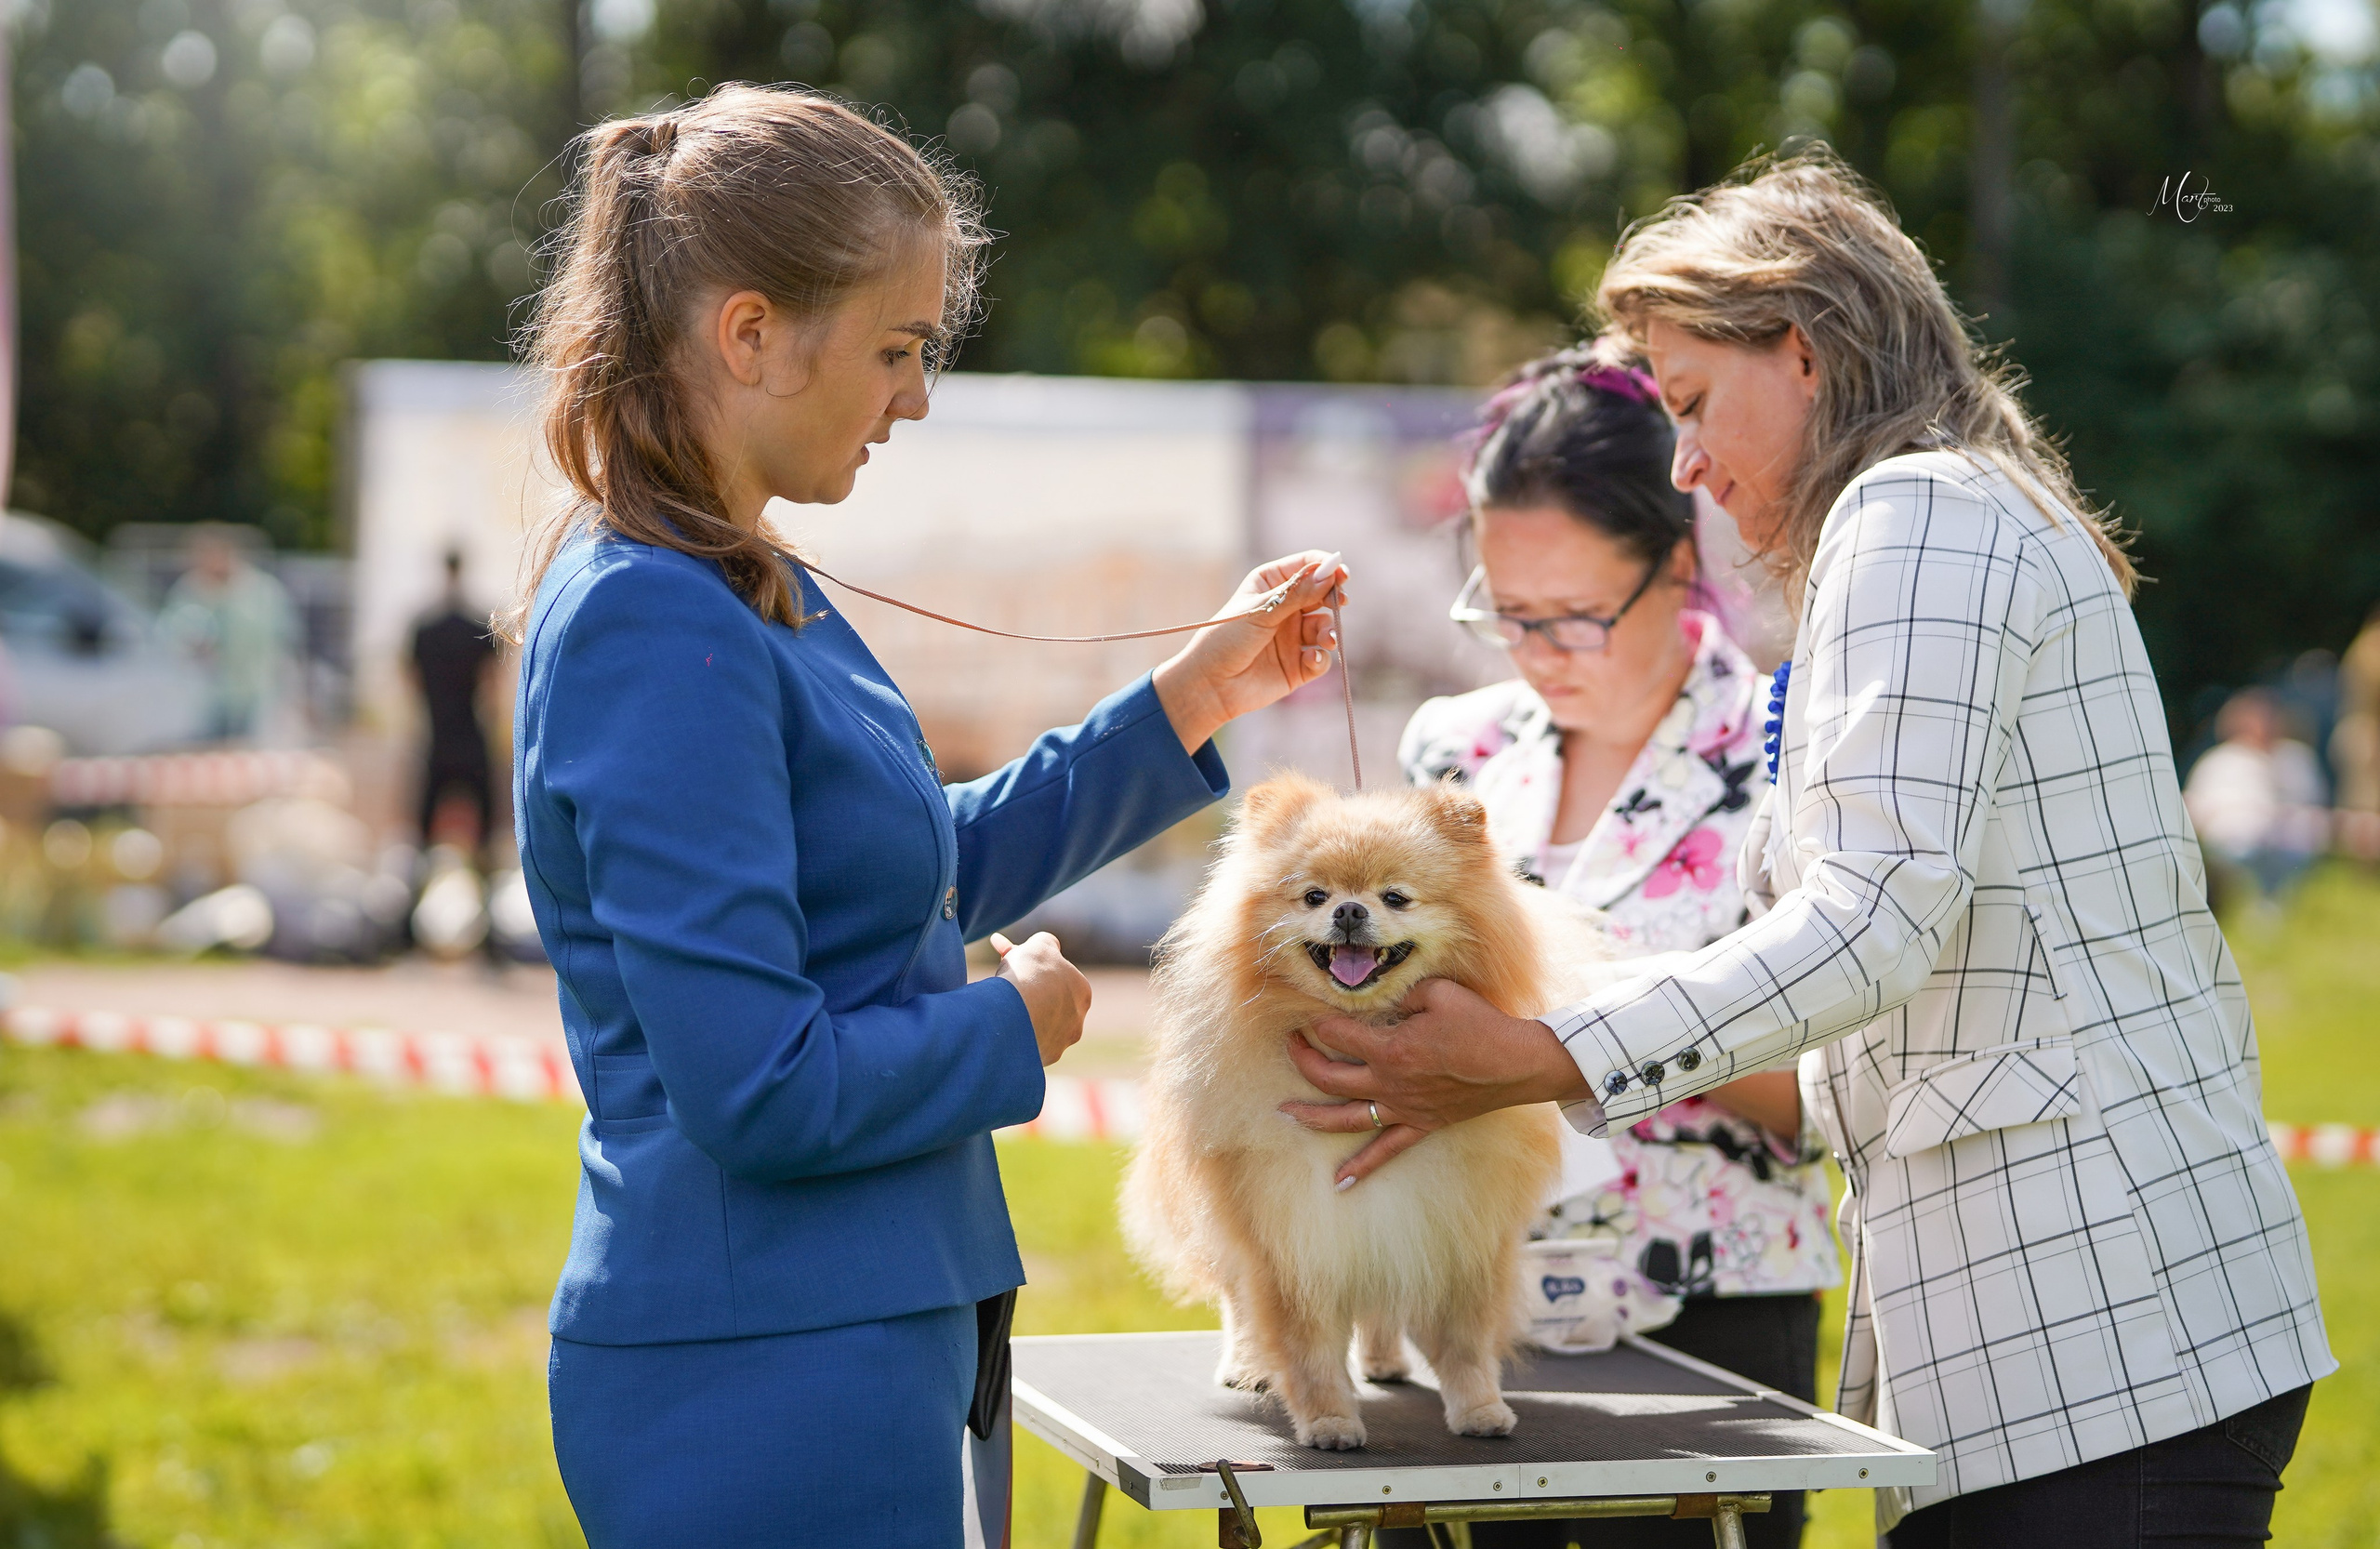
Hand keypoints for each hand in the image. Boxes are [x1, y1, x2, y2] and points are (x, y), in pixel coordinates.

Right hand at [990, 931, 1091, 1066]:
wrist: (1014, 1013)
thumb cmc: (1029, 975)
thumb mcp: (1038, 945)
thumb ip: (1046, 942)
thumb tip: (1048, 944)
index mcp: (1082, 992)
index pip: (1059, 981)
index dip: (1037, 974)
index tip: (1019, 971)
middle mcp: (1077, 1021)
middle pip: (1051, 1007)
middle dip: (1033, 999)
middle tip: (1008, 992)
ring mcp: (1061, 1044)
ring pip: (1040, 1029)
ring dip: (1024, 1021)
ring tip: (1002, 1013)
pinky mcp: (1042, 1061)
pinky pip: (1028, 1048)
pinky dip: (1016, 1040)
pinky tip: (1002, 1032)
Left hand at [1151, 552, 1348, 753]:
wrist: (1209, 685)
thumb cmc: (1226, 639)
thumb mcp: (1261, 611)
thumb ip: (1297, 593)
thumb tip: (1329, 571)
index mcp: (1272, 584)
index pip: (1307, 566)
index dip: (1326, 567)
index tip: (1341, 574)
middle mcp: (1286, 608)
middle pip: (1322, 594)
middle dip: (1334, 597)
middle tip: (1340, 601)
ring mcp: (1293, 637)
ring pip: (1325, 627)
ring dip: (1329, 631)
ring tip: (1325, 638)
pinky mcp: (1298, 665)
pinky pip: (1321, 658)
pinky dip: (1320, 658)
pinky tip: (1309, 658)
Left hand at [1279, 978, 1589, 1187]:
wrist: (1517, 1063)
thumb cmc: (1481, 1025)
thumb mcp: (1439, 992)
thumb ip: (1403, 994)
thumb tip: (1383, 997)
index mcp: (1390, 1049)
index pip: (1337, 1034)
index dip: (1318, 1022)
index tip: (1310, 1013)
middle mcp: (1389, 1083)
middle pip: (1328, 1077)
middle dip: (1301, 1060)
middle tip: (1289, 1046)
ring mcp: (1403, 1108)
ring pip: (1344, 1118)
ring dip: (1310, 1116)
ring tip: (1285, 1113)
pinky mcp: (1420, 1124)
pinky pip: (1385, 1151)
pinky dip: (1361, 1167)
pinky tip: (1339, 1183)